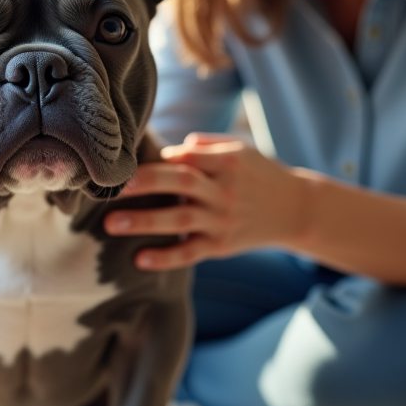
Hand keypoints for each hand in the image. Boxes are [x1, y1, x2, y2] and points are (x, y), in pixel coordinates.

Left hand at [104, 132, 307, 269]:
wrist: (295, 210)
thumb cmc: (258, 175)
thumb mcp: (240, 150)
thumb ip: (205, 145)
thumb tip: (172, 148)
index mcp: (226, 162)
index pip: (186, 156)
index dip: (158, 158)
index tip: (127, 160)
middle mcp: (223, 191)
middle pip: (180, 183)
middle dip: (144, 183)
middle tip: (110, 186)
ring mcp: (222, 220)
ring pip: (179, 220)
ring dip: (143, 222)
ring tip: (110, 224)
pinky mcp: (221, 246)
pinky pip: (190, 253)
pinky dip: (165, 258)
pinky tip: (140, 260)